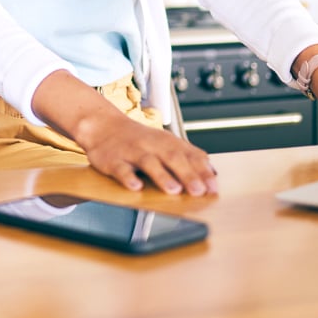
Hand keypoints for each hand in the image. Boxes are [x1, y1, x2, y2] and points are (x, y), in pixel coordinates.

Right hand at [76, 110, 218, 195]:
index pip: (190, 155)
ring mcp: (132, 152)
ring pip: (148, 162)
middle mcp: (152, 145)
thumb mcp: (166, 143)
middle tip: (198, 191)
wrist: (103, 126)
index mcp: (167, 142)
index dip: (203, 172)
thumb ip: (189, 157)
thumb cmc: (138, 139)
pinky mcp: (113, 160)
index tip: (213, 188)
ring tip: (173, 190)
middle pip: (172, 157)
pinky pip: (121, 169)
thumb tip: (214, 173)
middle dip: (187, 174)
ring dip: (161, 176)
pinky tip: (136, 187)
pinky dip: (128, 178)